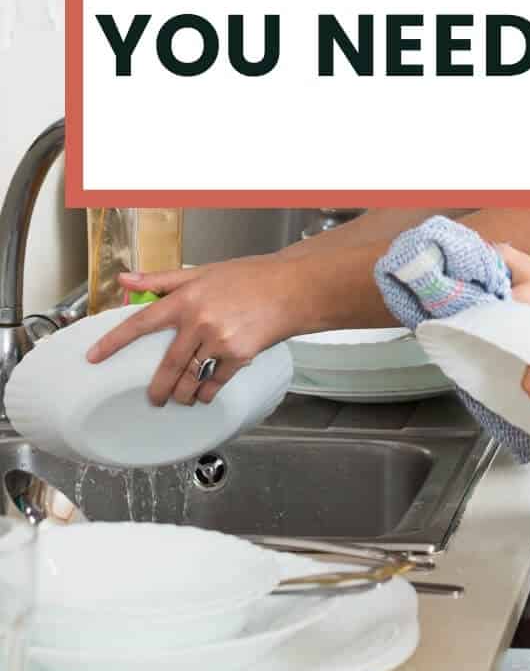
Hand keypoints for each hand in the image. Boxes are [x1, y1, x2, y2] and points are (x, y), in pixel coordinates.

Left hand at [86, 255, 307, 406]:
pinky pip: (216, 381)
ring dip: (183, 394)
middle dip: (158, 388)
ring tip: (181, 398)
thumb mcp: (203, 271)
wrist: (293, 288)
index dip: (114, 342)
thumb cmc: (250, 276)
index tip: (94, 357)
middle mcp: (199, 321)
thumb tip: (125, 280)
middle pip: (167, 365)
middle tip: (154, 398)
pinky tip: (205, 394)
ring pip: (191, 377)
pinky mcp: (240, 355)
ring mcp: (220, 340)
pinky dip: (208, 391)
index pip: (141, 322)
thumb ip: (162, 279)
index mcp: (186, 298)